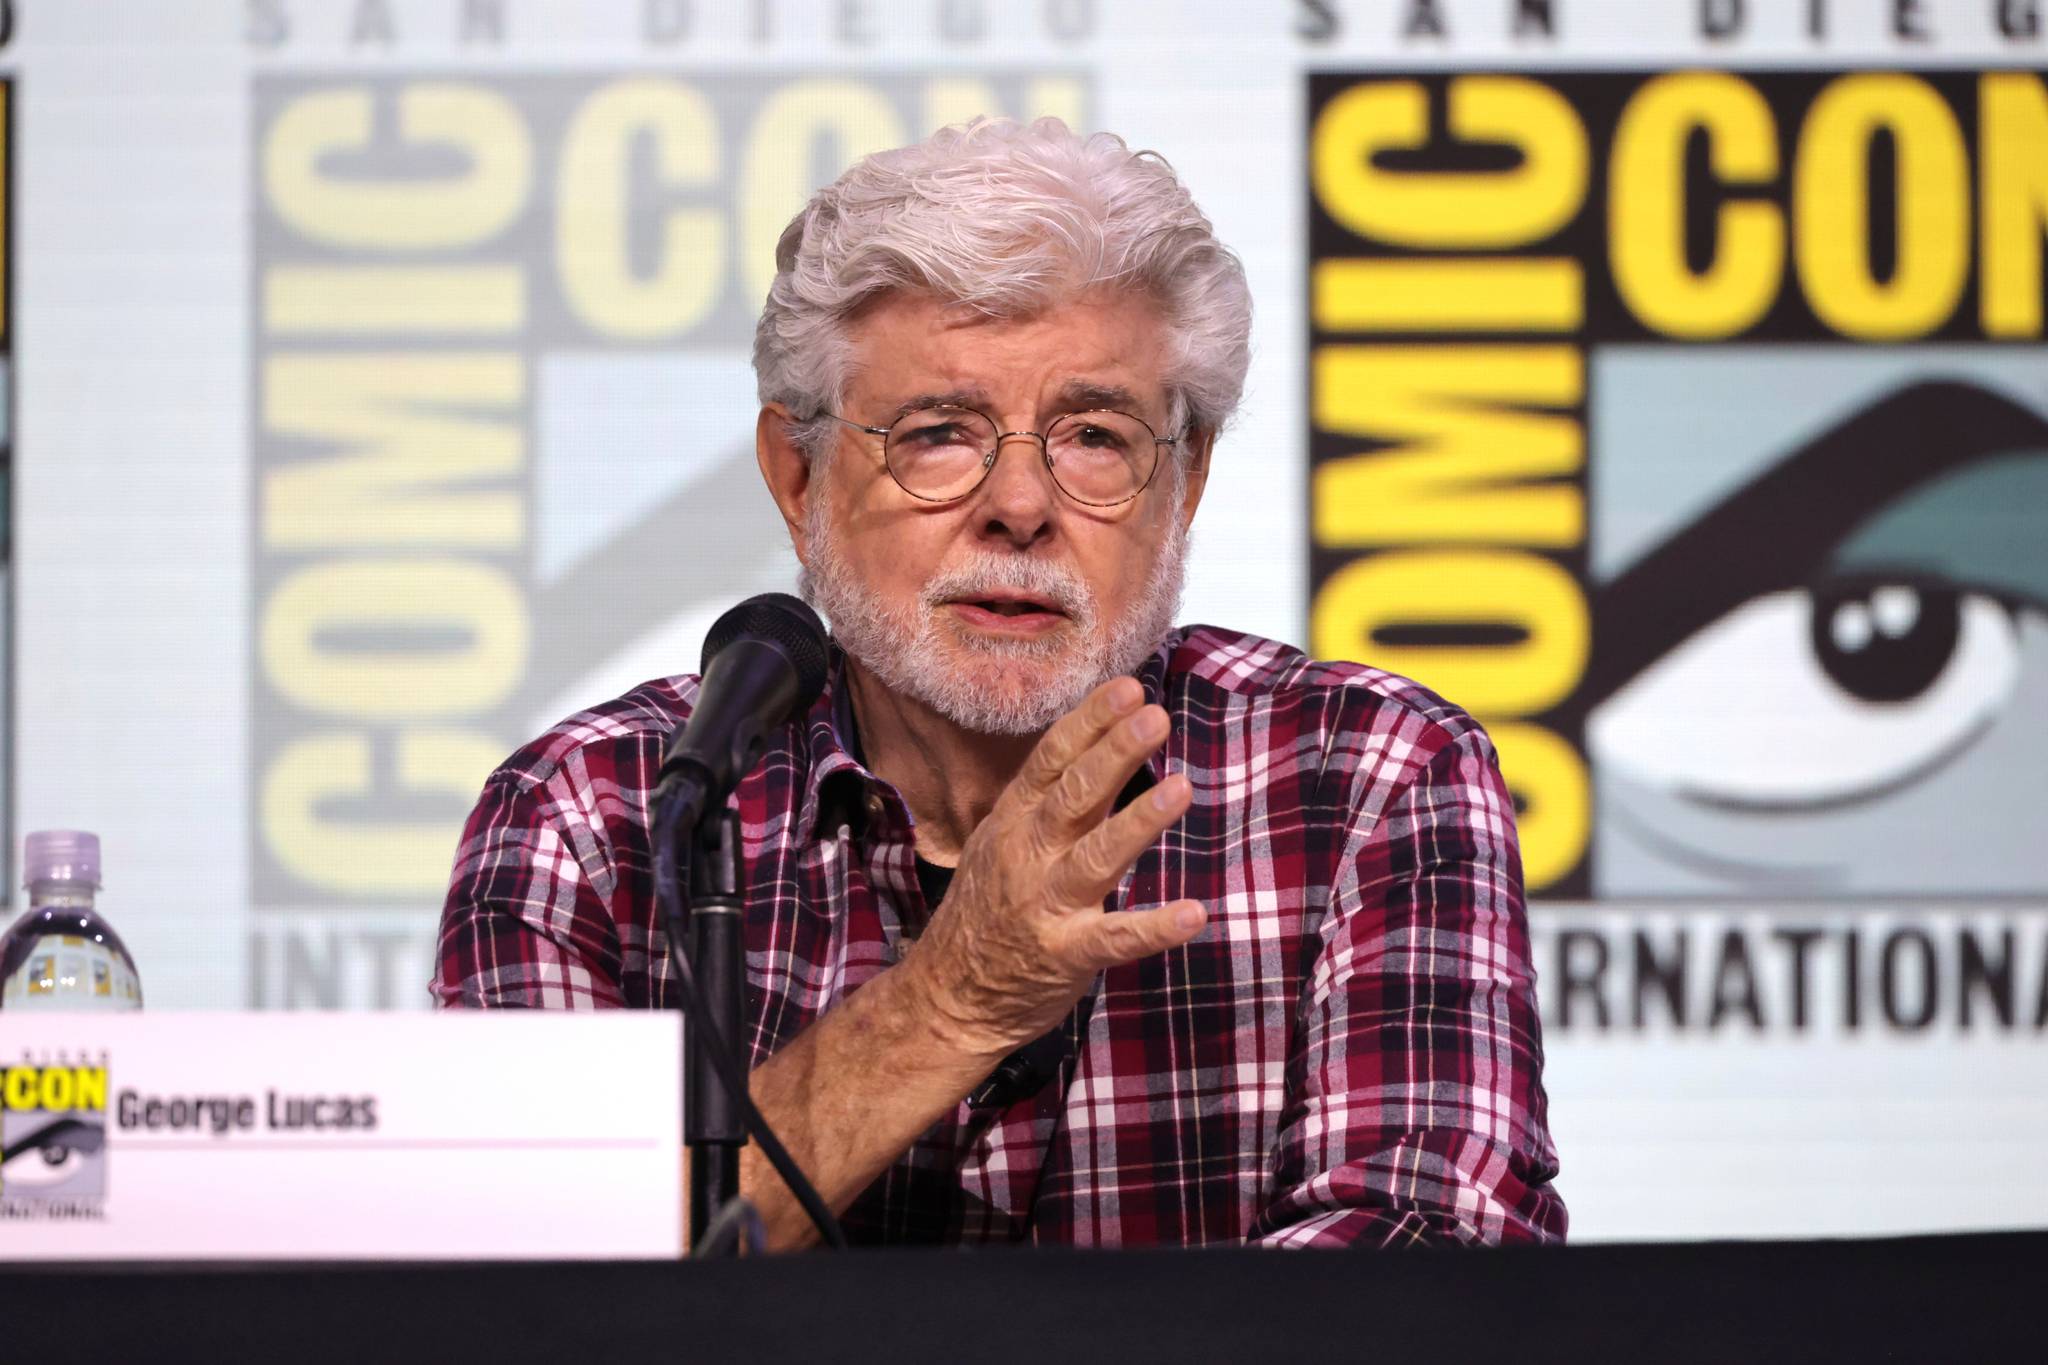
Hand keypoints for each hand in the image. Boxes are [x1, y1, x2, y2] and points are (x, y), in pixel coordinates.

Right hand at [899, 676, 1205, 1057]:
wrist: (947, 995)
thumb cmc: (987, 909)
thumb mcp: (1002, 840)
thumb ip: (1053, 798)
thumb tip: (1106, 743)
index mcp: (1013, 820)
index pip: (1052, 758)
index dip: (1090, 721)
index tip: (1128, 687)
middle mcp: (1027, 854)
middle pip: (1074, 794)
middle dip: (1114, 752)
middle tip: (1153, 715)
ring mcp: (1046, 904)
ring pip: (1096, 855)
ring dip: (1139, 821)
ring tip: (1181, 788)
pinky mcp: (1066, 954)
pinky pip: (1115, 938)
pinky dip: (1154, 927)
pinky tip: (1193, 914)